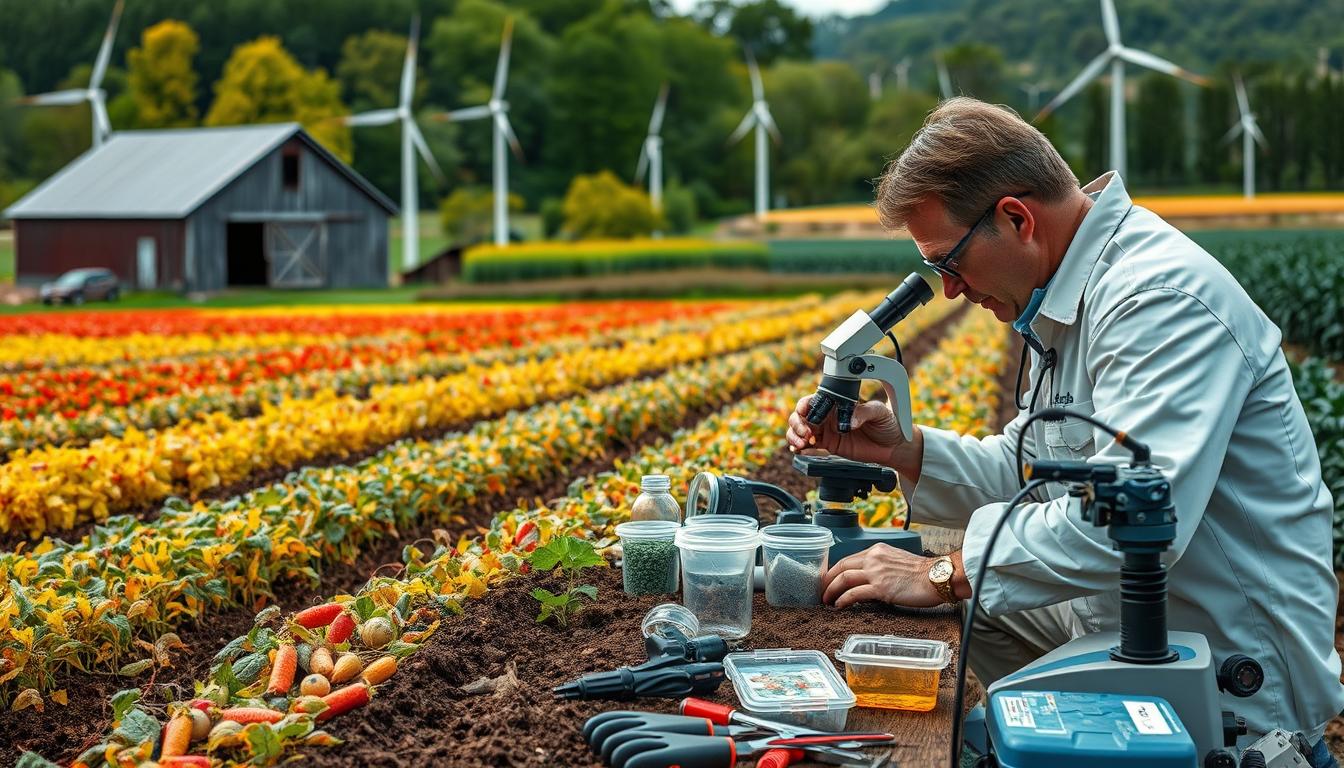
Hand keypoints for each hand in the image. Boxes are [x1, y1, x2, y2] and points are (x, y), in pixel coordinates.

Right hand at [785, 392, 907, 466]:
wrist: (894, 446)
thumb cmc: (888, 424)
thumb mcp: (880, 413)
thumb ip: (865, 412)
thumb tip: (850, 420)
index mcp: (838, 403)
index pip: (814, 400)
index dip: (805, 406)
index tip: (805, 414)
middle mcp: (829, 416)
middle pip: (802, 415)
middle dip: (798, 423)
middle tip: (806, 434)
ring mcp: (828, 431)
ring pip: (801, 430)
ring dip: (795, 435)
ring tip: (802, 443)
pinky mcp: (829, 445)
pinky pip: (808, 445)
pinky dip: (799, 447)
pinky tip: (799, 450)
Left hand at [821, 544, 943, 608]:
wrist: (937, 578)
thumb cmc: (923, 574)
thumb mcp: (897, 561)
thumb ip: (881, 567)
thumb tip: (869, 581)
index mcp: (877, 550)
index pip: (849, 559)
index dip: (835, 571)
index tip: (829, 581)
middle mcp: (874, 558)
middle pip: (841, 567)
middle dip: (828, 580)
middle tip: (822, 592)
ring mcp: (876, 572)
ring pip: (843, 578)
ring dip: (831, 591)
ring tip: (826, 601)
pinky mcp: (880, 588)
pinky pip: (854, 594)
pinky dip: (843, 600)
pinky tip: (839, 606)